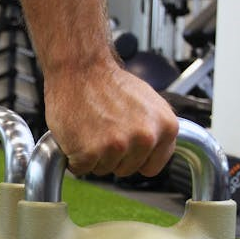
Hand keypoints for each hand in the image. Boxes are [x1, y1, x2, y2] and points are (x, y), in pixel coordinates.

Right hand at [44, 60, 177, 177]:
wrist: (79, 68)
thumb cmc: (107, 82)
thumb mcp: (148, 103)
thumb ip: (154, 128)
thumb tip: (154, 148)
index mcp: (166, 127)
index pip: (152, 166)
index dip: (134, 158)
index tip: (123, 147)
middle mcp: (146, 138)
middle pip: (125, 170)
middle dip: (111, 156)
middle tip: (101, 130)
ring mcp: (118, 146)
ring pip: (102, 170)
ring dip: (91, 155)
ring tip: (89, 128)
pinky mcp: (90, 152)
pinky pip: (80, 168)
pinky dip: (73, 156)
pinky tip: (76, 134)